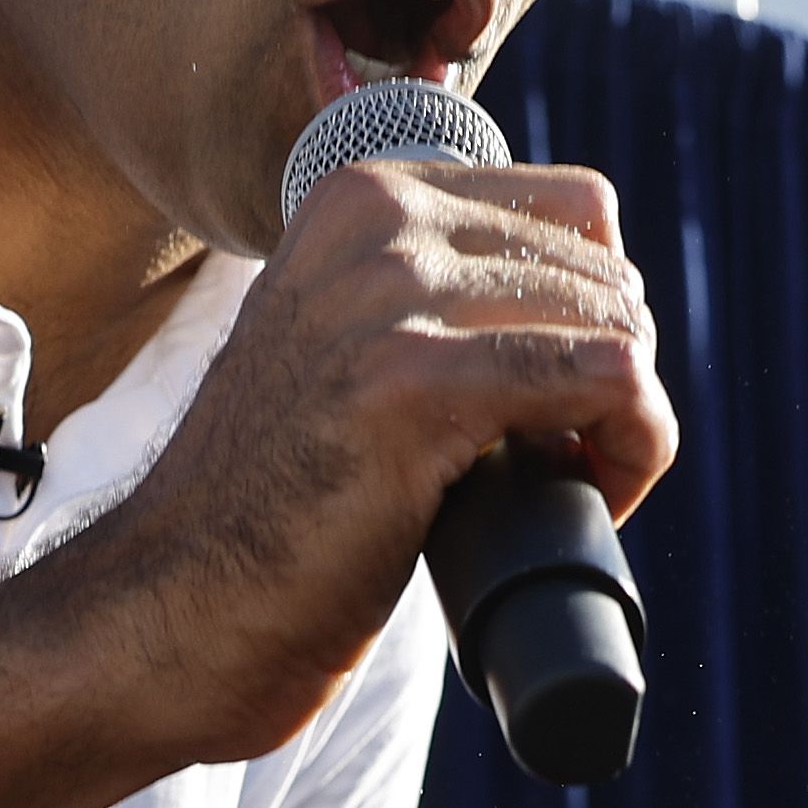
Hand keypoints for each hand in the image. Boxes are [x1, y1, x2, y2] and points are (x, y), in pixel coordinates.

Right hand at [70, 160, 675, 770]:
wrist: (170, 611)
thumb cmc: (275, 513)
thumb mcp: (352, 353)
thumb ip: (439, 301)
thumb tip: (610, 311)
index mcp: (362, 196)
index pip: (575, 210)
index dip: (596, 314)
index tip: (557, 407)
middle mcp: (375, 221)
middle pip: (605, 270)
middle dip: (617, 374)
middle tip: (566, 468)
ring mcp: (388, 295)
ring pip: (618, 323)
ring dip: (629, 422)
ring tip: (572, 491)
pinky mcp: (412, 383)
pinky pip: (608, 378)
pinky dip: (638, 445)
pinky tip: (598, 501)